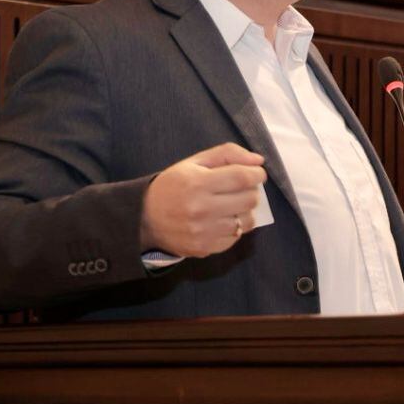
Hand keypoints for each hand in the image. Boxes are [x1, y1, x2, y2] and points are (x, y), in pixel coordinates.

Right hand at [140, 143, 266, 256]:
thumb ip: (227, 154)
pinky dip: (235, 228)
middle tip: (241, 188)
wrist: (145, 218)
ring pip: (246, 221)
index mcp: (198, 183)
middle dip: (251, 191)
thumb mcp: (194, 162)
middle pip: (249, 199)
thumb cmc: (173, 185)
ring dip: (244, 211)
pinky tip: (222, 220)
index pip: (242, 178)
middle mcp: (202, 209)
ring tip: (231, 205)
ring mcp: (204, 232)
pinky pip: (235, 237)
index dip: (257, 174)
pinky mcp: (205, 248)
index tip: (257, 173)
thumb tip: (258, 160)